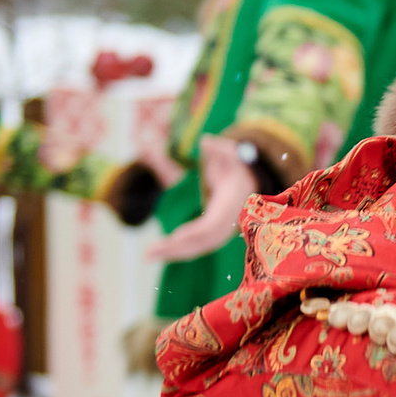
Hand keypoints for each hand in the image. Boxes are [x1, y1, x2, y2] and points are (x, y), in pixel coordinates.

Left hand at [144, 137, 256, 261]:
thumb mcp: (231, 154)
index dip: (194, 233)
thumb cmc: (237, 166)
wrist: (247, 182)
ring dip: (173, 253)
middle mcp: (226, 223)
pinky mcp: (210, 234)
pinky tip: (158, 251)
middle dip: (176, 249)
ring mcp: (219, 231)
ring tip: (148, 255)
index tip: (175, 238)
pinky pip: (194, 245)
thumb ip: (221, 149)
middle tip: (148, 254)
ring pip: (197, 248)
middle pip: (201, 242)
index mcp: (230, 206)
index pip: (212, 226)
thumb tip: (206, 141)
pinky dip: (177, 250)